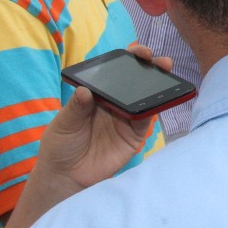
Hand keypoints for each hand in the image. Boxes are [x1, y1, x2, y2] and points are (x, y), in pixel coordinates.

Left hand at [32, 43, 165, 194]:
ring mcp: (126, 118)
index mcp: (97, 94)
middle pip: (136, 81)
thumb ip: (75, 108)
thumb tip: (85, 90)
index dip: (127, 59)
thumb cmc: (61, 145)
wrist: (66, 176)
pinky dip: (155, 107)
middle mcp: (115, 102)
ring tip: (166, 70)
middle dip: (149, 66)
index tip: (135, 51)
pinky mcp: (134, 135)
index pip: (115, 72)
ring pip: (147, 96)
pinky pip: (147, 118)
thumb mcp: (63, 123)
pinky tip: (161, 97)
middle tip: (157, 59)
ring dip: (160, 83)